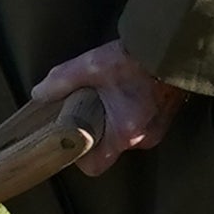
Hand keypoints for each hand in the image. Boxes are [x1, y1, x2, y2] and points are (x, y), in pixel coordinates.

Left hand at [30, 42, 182, 171]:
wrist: (173, 47)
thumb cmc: (135, 59)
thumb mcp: (90, 66)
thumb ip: (61, 80)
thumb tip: (40, 93)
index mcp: (125, 132)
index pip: (96, 166)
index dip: (79, 156)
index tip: (72, 136)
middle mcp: (144, 137)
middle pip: (110, 148)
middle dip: (96, 131)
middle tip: (88, 107)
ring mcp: (158, 129)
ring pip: (125, 136)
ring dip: (114, 121)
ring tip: (108, 96)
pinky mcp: (166, 117)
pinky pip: (140, 125)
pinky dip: (130, 114)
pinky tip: (125, 91)